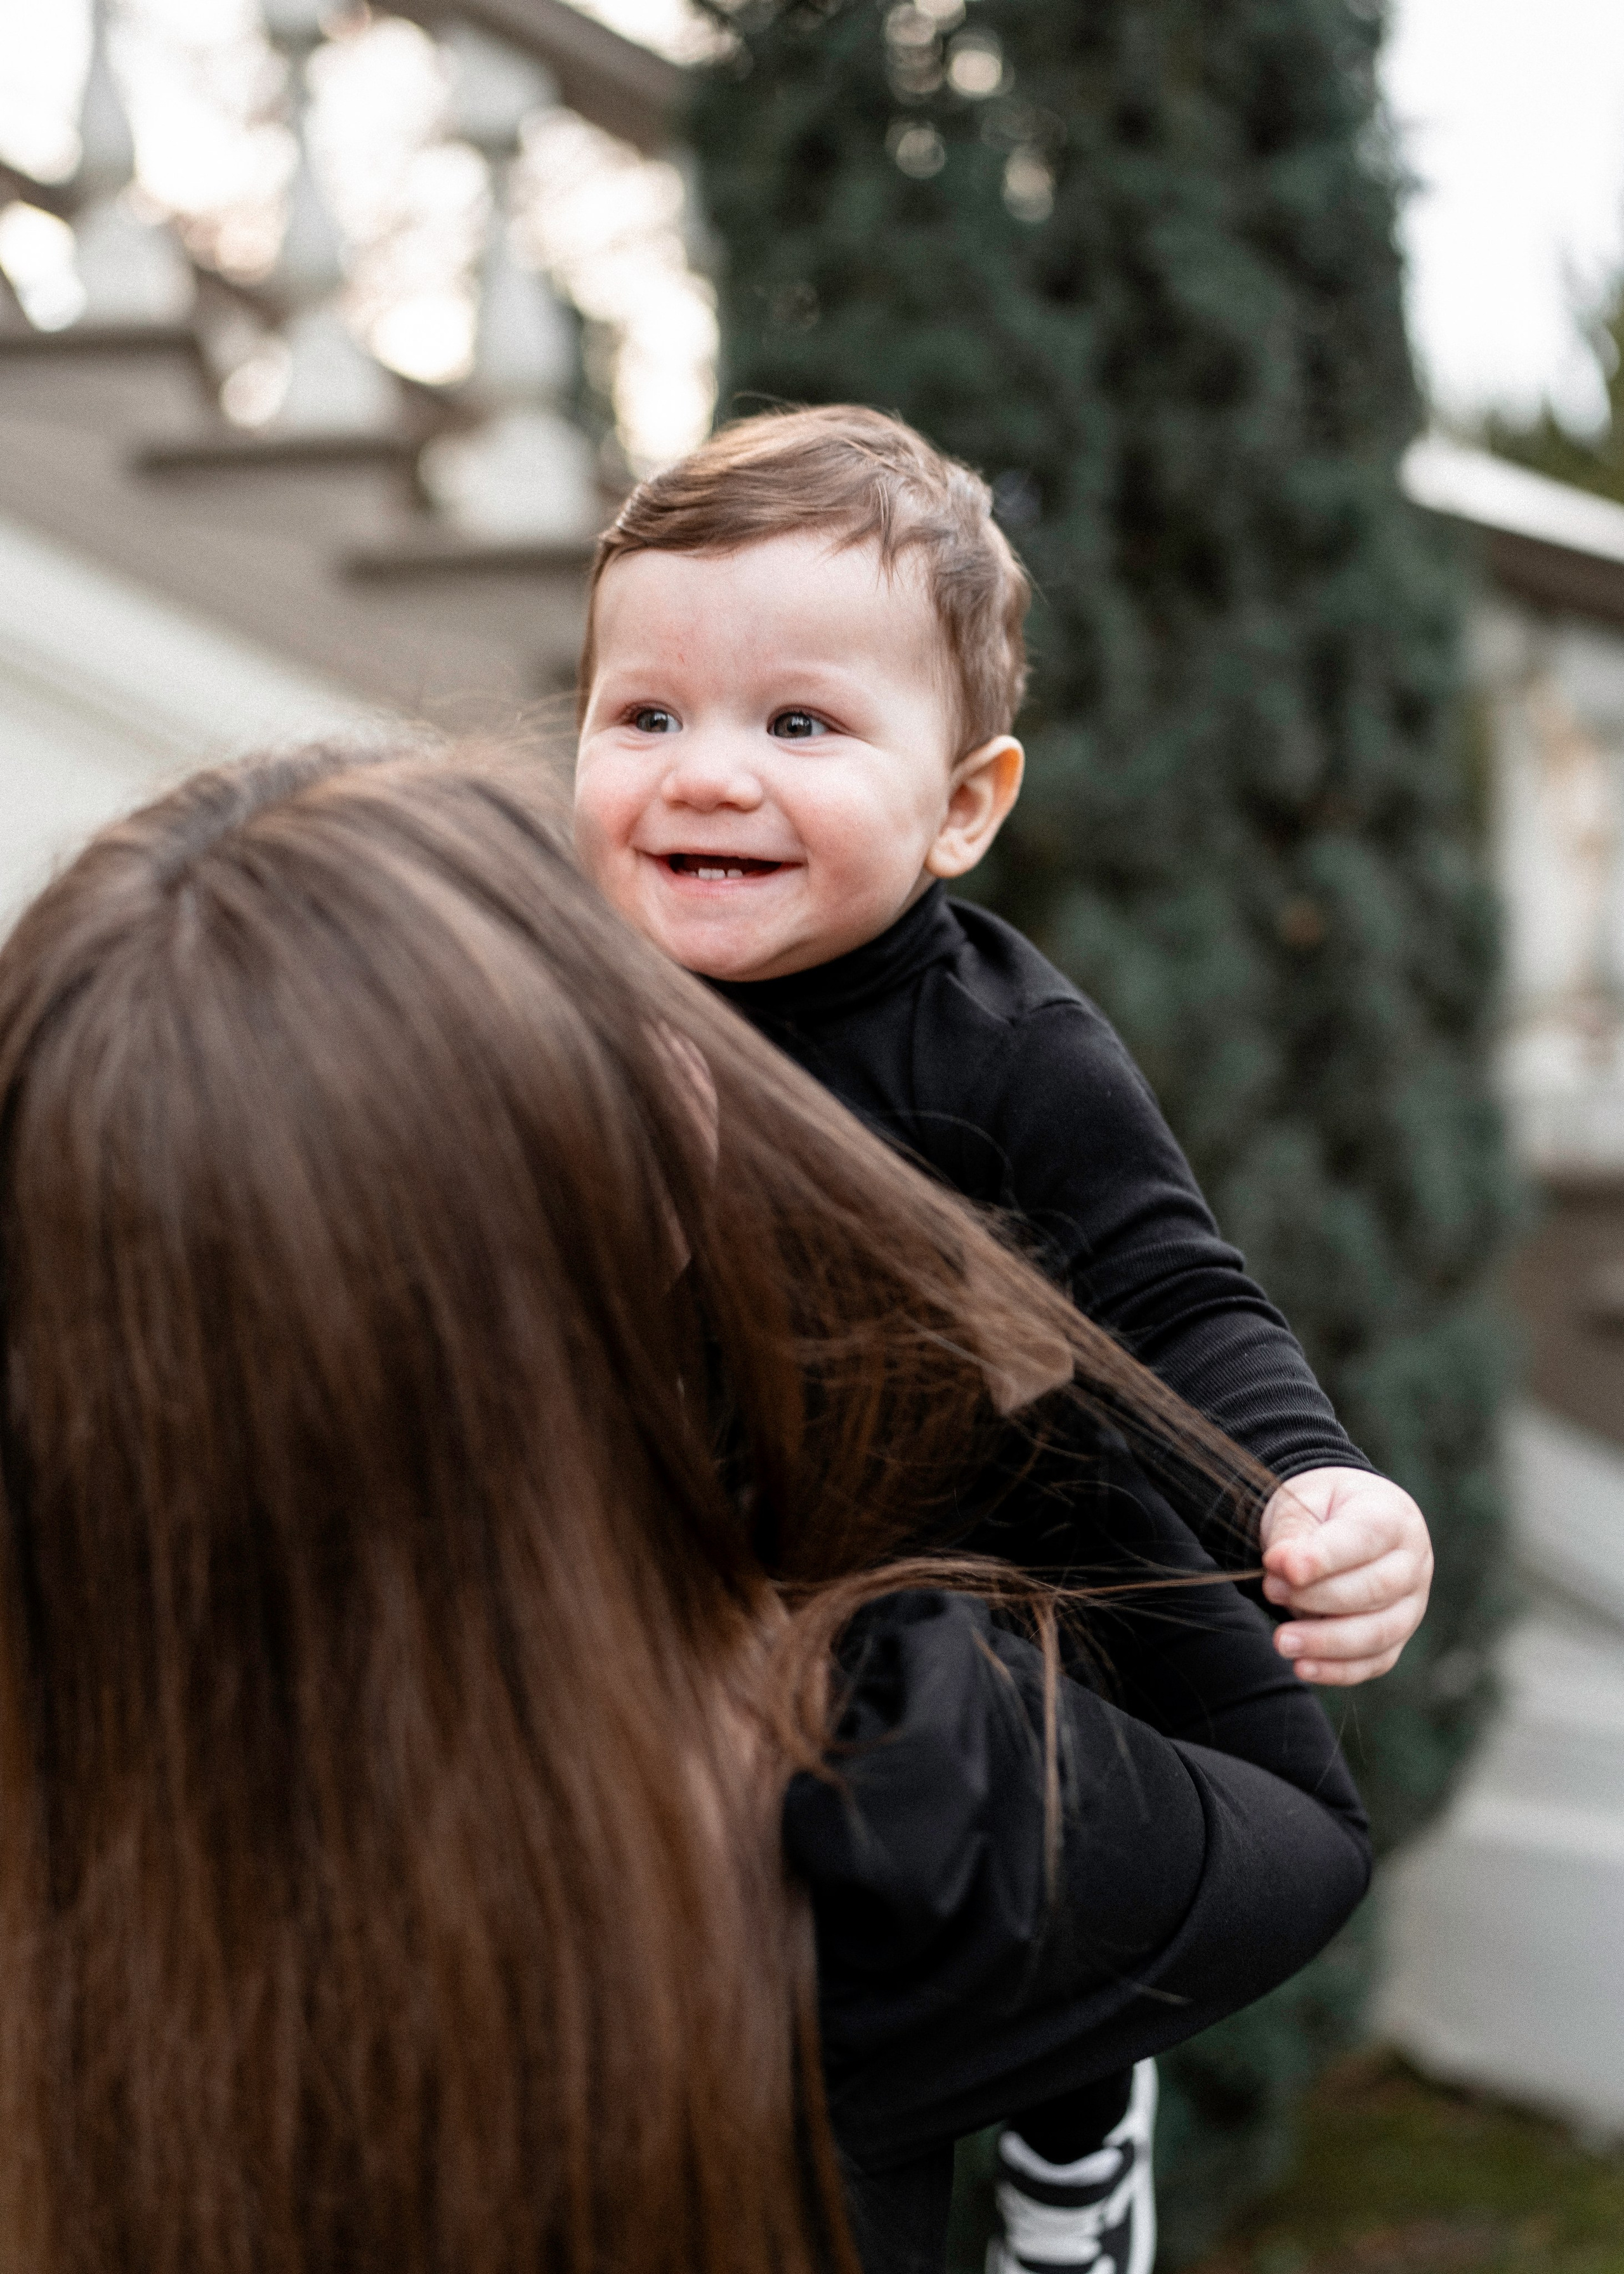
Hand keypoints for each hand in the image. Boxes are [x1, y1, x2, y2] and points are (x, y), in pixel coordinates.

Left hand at [1258, 1466, 1432, 1685]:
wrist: (1338, 1519)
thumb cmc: (1321, 1508)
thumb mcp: (1302, 1502)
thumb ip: (1294, 1534)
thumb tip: (1284, 1569)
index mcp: (1392, 1516)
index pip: (1366, 1538)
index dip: (1326, 1557)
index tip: (1288, 1569)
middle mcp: (1412, 1563)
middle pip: (1375, 1589)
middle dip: (1318, 1598)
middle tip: (1271, 1591)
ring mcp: (1411, 1604)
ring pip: (1377, 1633)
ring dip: (1326, 1642)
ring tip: (1281, 1640)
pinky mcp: (1397, 1637)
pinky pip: (1374, 1662)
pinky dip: (1338, 1670)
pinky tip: (1302, 1666)